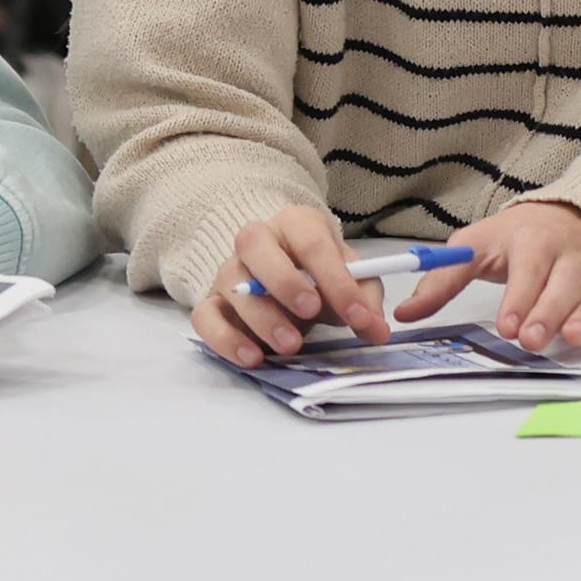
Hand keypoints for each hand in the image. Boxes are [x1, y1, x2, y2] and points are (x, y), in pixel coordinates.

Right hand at [191, 206, 389, 366]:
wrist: (282, 273)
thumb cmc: (319, 272)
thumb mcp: (349, 276)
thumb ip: (364, 299)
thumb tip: (377, 330)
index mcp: (295, 223)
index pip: (313, 243)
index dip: (337, 279)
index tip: (358, 316)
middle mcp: (255, 239)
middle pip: (256, 246)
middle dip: (285, 280)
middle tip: (312, 312)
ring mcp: (228, 270)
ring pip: (232, 283)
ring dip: (262, 317)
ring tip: (291, 345)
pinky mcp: (210, 302)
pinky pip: (204, 317)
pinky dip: (225, 339)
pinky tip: (253, 357)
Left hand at [390, 201, 580, 354]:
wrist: (578, 214)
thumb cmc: (522, 237)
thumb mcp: (479, 245)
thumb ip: (444, 279)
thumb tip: (406, 314)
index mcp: (535, 240)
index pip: (528, 267)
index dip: (519, 296)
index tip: (506, 325)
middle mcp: (572, 254)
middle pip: (562, 285)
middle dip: (547, 313)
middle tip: (531, 339)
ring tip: (573, 338)